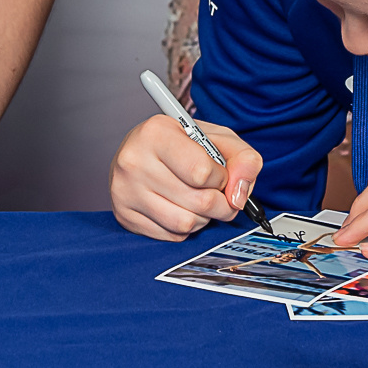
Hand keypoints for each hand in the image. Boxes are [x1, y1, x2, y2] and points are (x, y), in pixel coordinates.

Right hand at [110, 115, 263, 240]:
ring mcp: (125, 190)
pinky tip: (181, 208)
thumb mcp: (218, 138)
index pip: (202, 172)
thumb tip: (239, 195)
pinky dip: (186, 228)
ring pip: (185, 223)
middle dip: (220, 204)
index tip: (220, 174)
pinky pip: (171, 236)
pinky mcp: (124, 215)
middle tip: (220, 195)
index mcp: (156, 132)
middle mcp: (134, 160)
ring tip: (200, 201)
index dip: (222, 179)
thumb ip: (243, 159)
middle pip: (198, 201)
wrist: (143, 151)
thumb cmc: (182, 144)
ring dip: (204, 218)